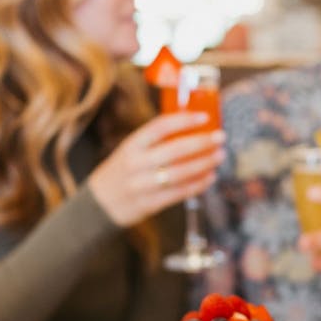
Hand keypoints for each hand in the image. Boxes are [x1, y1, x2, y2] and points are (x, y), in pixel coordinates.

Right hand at [88, 112, 224, 226]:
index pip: (159, 127)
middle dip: (201, 142)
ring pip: (180, 173)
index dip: (184, 120)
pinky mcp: (150, 203)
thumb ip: (155, 142)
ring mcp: (142, 185)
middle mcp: (136, 164)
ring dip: (204, 164)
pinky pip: (179, 193)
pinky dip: (198, 184)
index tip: (205, 117)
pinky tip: (210, 176)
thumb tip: (193, 128)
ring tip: (220, 156)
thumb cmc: (123, 170)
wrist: (100, 203)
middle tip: (220, 137)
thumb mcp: (131, 150)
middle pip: (174, 150)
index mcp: (131, 145)